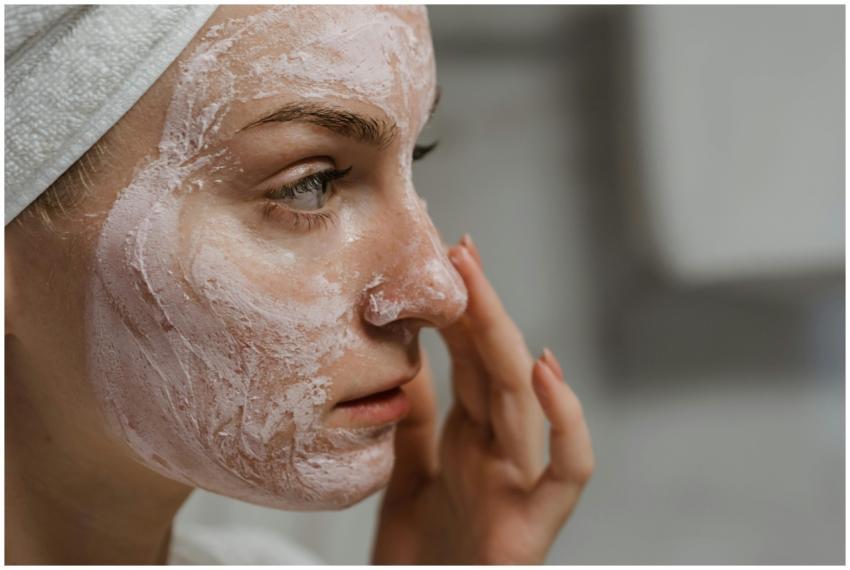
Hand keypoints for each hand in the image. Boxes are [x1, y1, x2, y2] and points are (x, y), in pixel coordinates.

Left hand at [372, 234, 594, 564]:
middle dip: (479, 306)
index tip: (443, 258)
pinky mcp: (534, 523)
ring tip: (476, 285)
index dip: (460, 310)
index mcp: (471, 438)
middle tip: (457, 251)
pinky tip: (543, 370)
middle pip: (494, 365)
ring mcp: (519, 482)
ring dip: (503, 337)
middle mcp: (499, 451)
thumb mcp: (406, 477)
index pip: (471, 359)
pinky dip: (565, 420)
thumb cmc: (421, 560)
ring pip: (523, 399)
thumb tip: (407, 362)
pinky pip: (569, 469)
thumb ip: (415, 423)